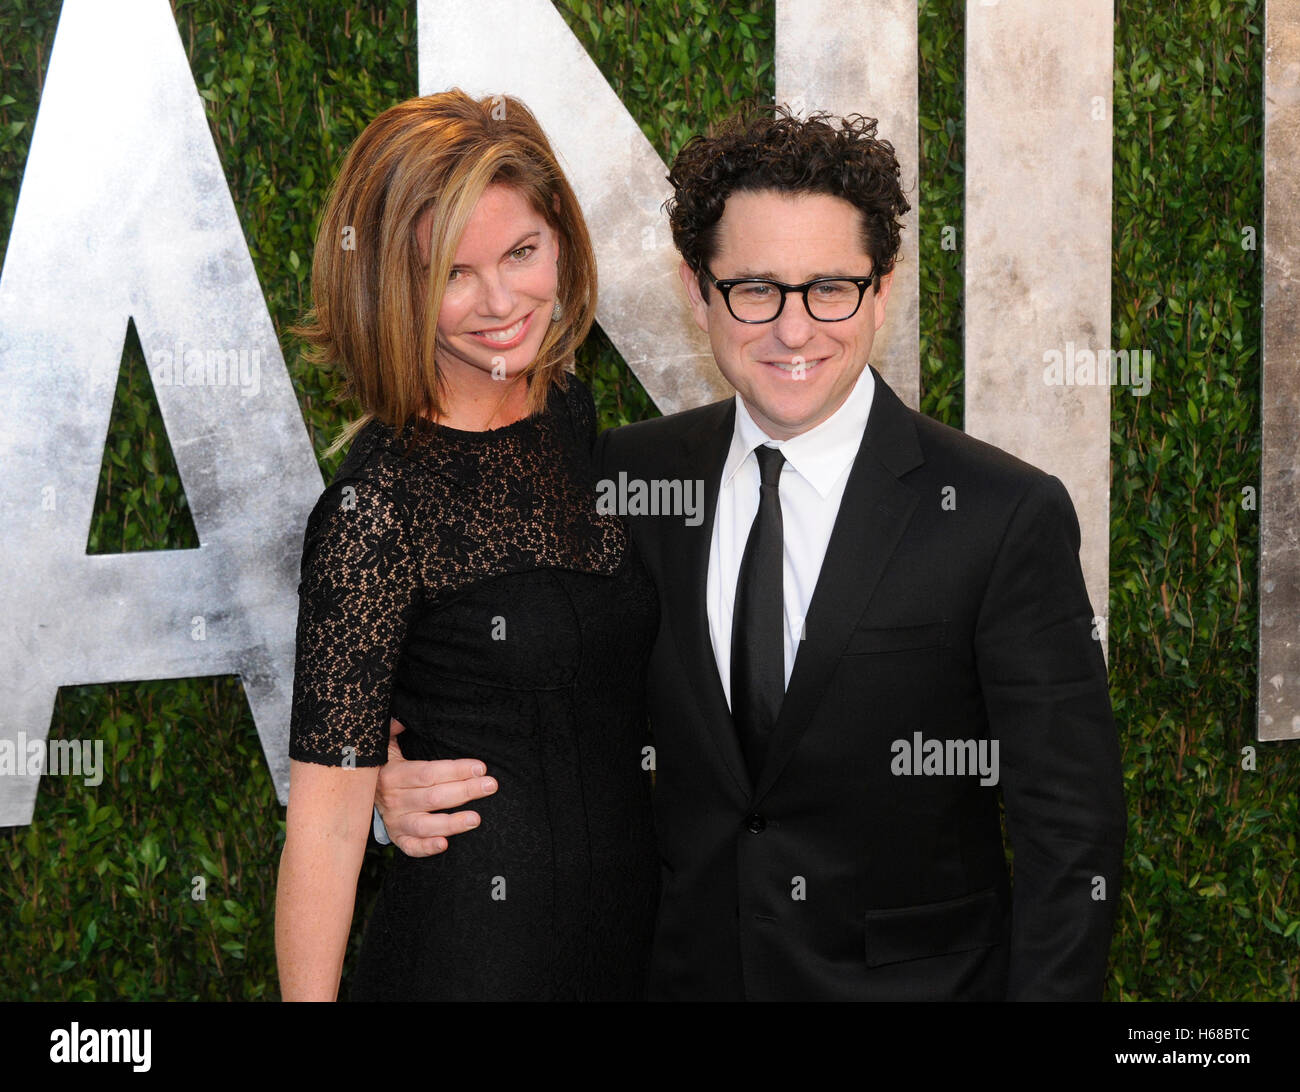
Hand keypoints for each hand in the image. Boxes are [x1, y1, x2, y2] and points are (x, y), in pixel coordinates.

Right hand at [375, 718, 496, 856]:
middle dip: (465, 791)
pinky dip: (426, 848)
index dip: (455, 770)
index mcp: (394, 775)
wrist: (360, 794)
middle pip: (433, 797)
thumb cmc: (384, 766)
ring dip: (452, 823)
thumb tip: (404, 719)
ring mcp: (395, 820)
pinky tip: (444, 845)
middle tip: (490, 786)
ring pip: (425, 825)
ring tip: (476, 819)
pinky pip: (411, 846)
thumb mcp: (384, 745)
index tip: (480, 768)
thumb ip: (393, 729)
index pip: (429, 773)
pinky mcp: (398, 837)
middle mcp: (394, 799)